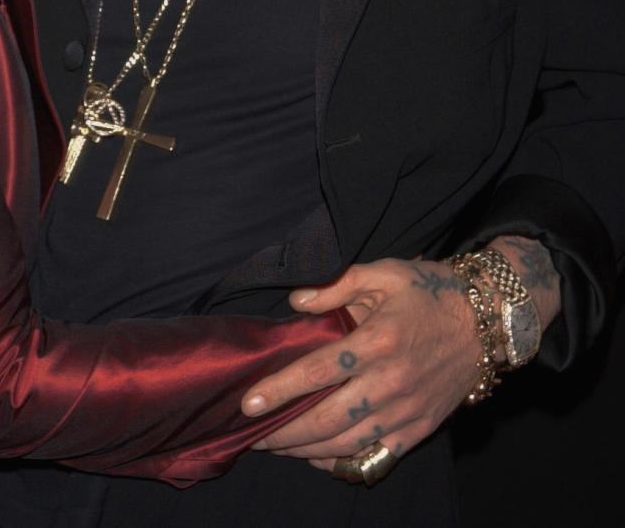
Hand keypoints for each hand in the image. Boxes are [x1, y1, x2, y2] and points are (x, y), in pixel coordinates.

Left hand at [241, 257, 480, 468]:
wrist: (487, 322)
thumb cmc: (431, 292)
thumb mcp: (385, 272)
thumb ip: (336, 285)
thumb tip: (295, 302)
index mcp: (378, 341)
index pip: (317, 372)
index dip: (279, 389)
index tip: (248, 402)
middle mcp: (391, 382)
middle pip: (326, 418)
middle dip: (283, 431)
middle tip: (252, 433)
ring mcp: (406, 411)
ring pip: (346, 443)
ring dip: (305, 449)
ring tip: (275, 445)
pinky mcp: (418, 428)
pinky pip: (374, 457)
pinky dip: (341, 462)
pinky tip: (317, 457)